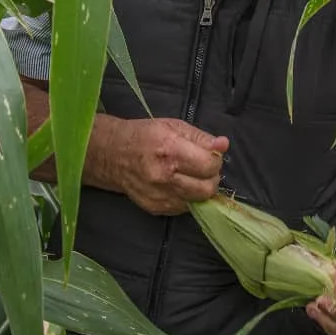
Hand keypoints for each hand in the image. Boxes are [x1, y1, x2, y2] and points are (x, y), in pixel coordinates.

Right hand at [94, 117, 228, 215]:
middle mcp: (164, 176)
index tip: (210, 155)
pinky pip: (184, 207)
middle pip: (207, 188)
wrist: (112, 155)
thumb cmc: (144, 136)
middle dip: (212, 178)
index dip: (215, 160)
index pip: (209, 165)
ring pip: (198, 201)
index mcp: (170, 150)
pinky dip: (187, 197)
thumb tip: (223, 145)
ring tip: (191, 176)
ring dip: (201, 189)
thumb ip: (201, 138)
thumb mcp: (173, 126)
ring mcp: (159, 195)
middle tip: (203, 168)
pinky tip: (178, 184)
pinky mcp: (156, 208)